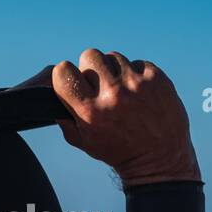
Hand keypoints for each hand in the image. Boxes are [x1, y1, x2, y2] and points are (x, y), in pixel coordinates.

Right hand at [52, 49, 200, 187]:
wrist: (158, 157)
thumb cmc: (116, 150)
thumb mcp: (82, 141)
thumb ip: (65, 118)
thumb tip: (53, 94)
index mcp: (89, 110)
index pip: (63, 71)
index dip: (65, 75)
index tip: (72, 82)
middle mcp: (112, 94)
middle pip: (89, 55)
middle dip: (90, 67)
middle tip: (97, 83)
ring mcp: (136, 84)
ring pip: (113, 56)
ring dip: (113, 69)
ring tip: (119, 88)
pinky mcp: (157, 78)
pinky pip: (137, 62)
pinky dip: (135, 74)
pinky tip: (137, 91)